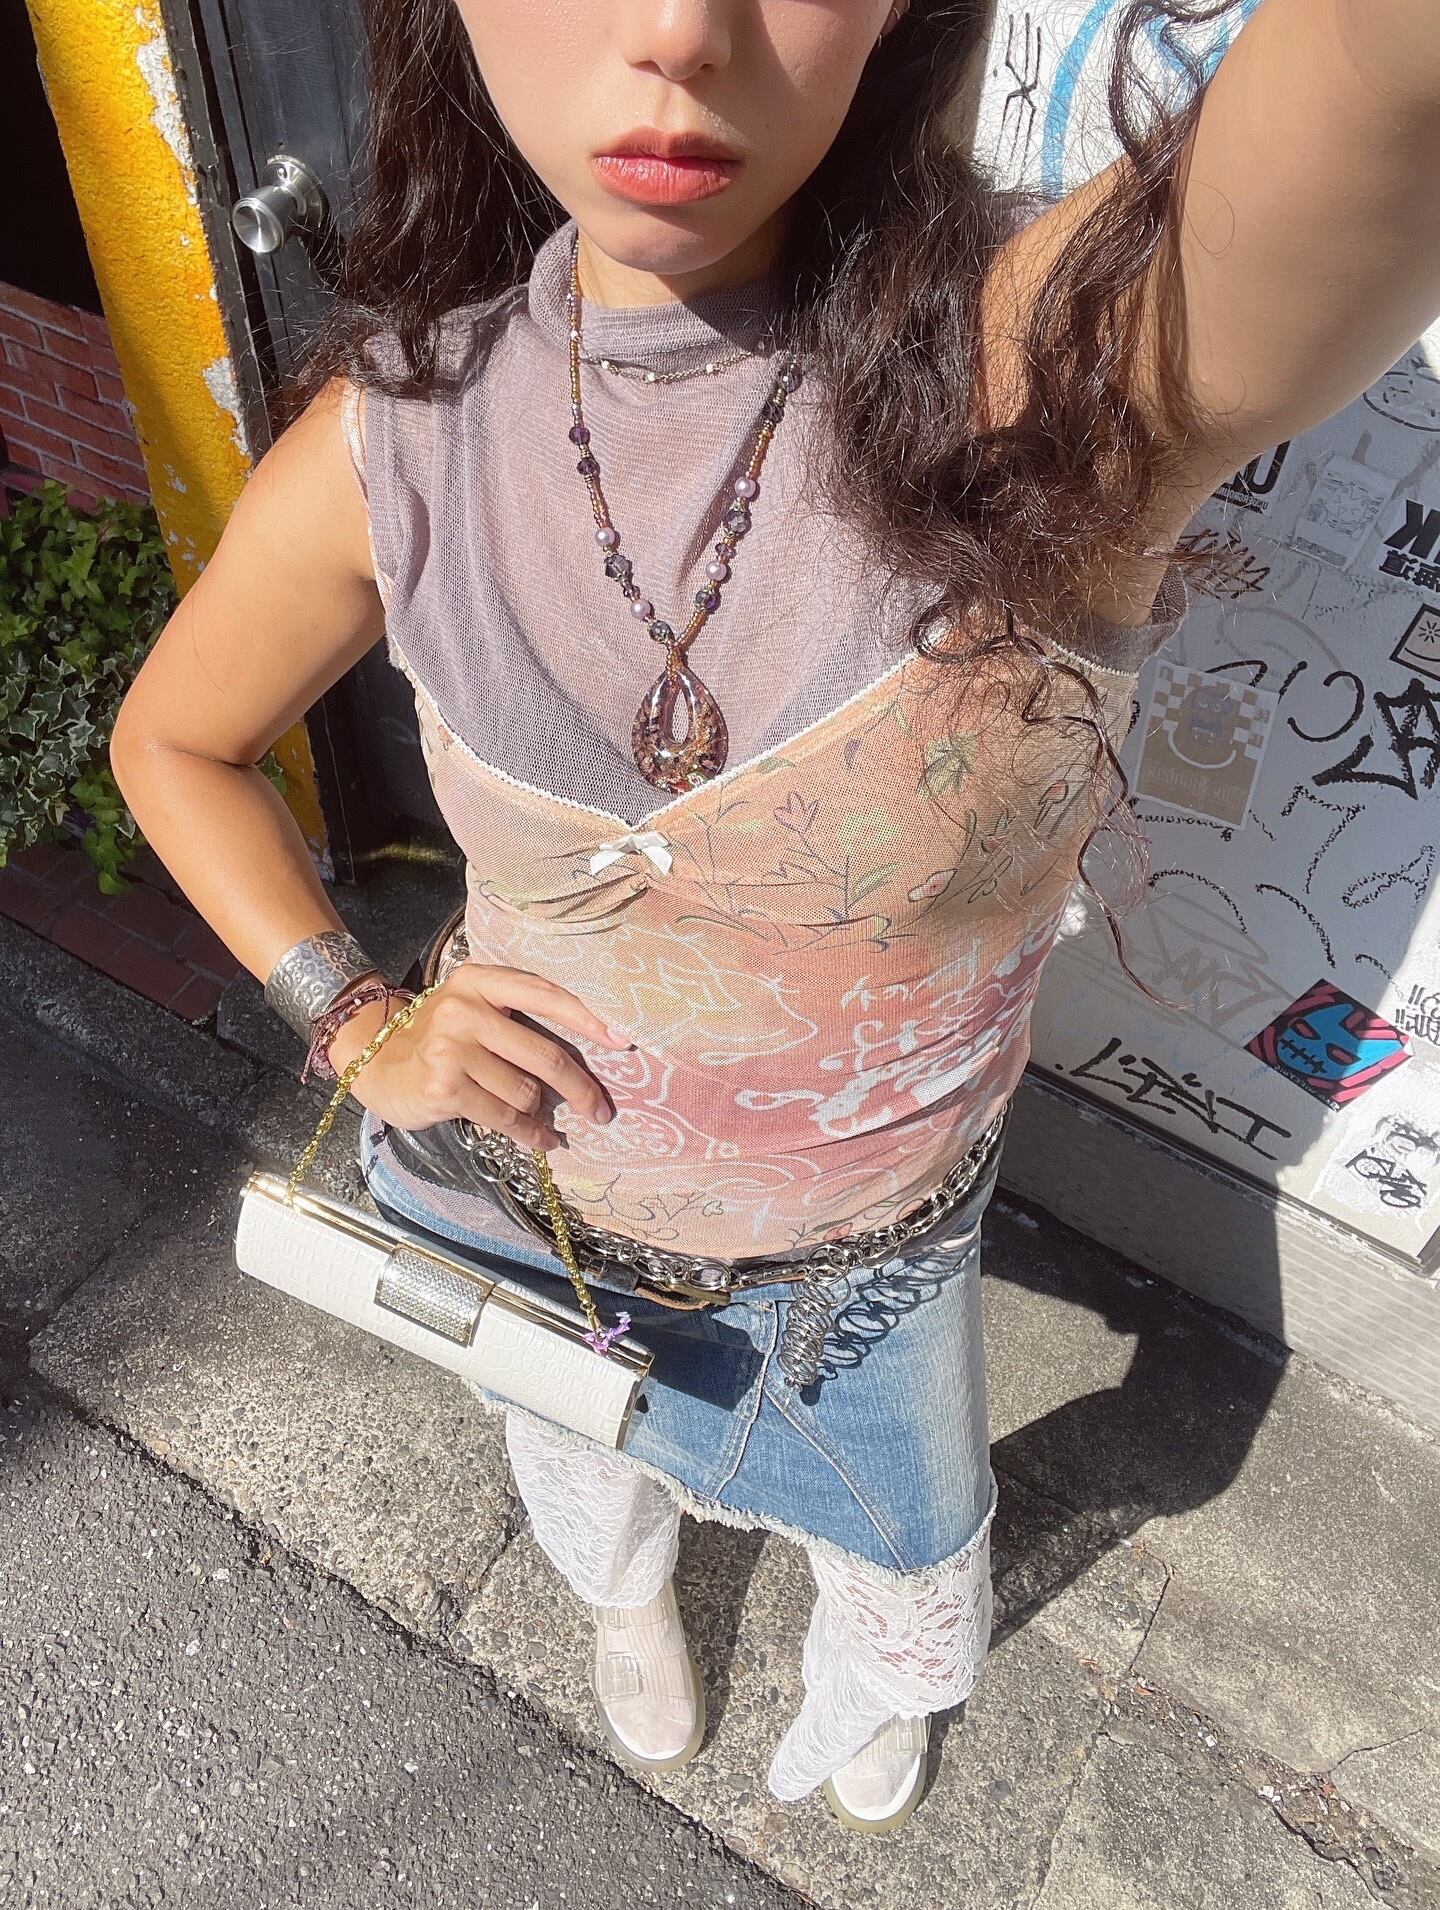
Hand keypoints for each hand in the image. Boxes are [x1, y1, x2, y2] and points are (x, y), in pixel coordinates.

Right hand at [328, 963, 630, 1150]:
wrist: (374, 1063)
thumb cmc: (439, 1039)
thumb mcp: (472, 1009)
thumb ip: (518, 1016)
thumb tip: (590, 1044)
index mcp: (479, 981)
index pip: (546, 994)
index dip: (588, 1018)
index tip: (623, 1040)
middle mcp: (465, 1009)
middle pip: (545, 1055)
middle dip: (580, 1088)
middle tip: (601, 1110)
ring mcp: (452, 1047)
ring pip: (526, 1091)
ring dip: (539, 1113)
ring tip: (541, 1122)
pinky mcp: (445, 1086)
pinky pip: (505, 1116)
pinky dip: (529, 1133)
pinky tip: (539, 1140)